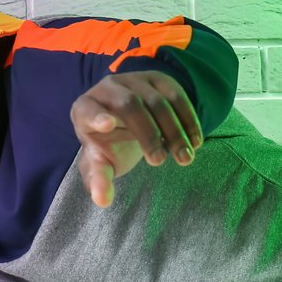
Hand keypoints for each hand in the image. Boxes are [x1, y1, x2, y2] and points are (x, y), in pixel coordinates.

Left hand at [70, 70, 202, 207]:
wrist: (129, 119)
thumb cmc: (109, 144)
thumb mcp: (101, 163)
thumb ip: (99, 179)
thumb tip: (102, 200)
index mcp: (85, 109)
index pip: (87, 110)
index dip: (96, 116)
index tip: (106, 125)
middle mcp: (108, 88)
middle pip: (129, 105)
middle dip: (147, 134)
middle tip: (159, 162)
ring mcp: (135, 81)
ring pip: (158, 101)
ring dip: (174, 131)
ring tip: (184, 158)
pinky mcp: (159, 80)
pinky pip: (177, 96)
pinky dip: (189, 120)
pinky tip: (195, 142)